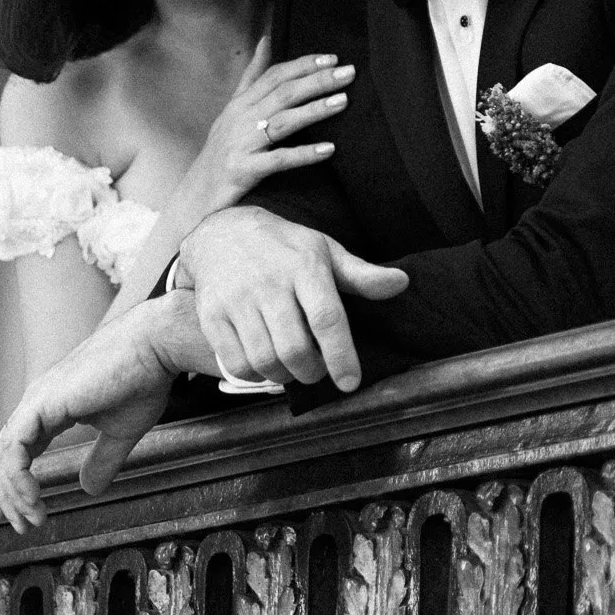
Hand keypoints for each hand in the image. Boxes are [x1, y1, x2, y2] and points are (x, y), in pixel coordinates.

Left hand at [0, 293, 207, 532]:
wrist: (155, 347)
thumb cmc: (144, 379)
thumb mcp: (121, 432)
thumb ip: (102, 460)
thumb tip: (89, 489)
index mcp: (53, 405)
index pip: (20, 447)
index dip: (16, 482)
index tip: (21, 513)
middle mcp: (38, 402)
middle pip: (4, 453)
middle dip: (9, 494)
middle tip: (22, 526)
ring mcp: (37, 401)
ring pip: (3, 454)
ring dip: (13, 493)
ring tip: (32, 519)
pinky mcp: (42, 403)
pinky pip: (13, 448)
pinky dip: (17, 478)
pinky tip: (33, 499)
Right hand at [177, 207, 406, 390]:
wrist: (221, 233)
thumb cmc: (284, 247)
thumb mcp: (324, 250)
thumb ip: (361, 274)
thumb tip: (401, 283)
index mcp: (304, 266)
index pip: (326, 318)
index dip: (341, 356)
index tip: (350, 382)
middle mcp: (268, 282)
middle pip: (295, 348)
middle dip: (313, 371)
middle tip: (318, 370)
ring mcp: (236, 300)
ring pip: (265, 360)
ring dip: (285, 375)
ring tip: (293, 367)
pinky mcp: (212, 315)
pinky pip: (237, 363)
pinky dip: (255, 374)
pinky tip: (265, 363)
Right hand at [180, 37, 352, 217]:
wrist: (196, 193)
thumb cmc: (221, 149)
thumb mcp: (233, 109)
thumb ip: (252, 75)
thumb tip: (266, 39)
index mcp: (241, 103)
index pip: (275, 76)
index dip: (303, 65)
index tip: (333, 58)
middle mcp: (241, 119)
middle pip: (283, 94)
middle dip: (317, 81)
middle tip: (349, 73)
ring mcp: (242, 145)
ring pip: (282, 122)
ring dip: (314, 110)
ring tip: (343, 101)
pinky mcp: (244, 170)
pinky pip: (278, 160)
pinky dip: (303, 154)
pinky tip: (328, 149)